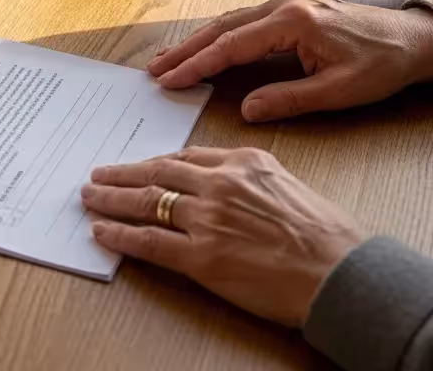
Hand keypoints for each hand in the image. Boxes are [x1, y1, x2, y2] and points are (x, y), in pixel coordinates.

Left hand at [83, 147, 363, 326]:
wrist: (342, 273)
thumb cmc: (327, 236)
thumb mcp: (288, 186)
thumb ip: (250, 181)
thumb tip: (224, 187)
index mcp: (244, 162)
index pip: (185, 157)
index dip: (154, 162)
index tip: (137, 164)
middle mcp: (220, 184)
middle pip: (157, 174)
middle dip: (122, 174)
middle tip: (98, 174)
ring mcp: (207, 219)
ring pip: (145, 202)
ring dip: (111, 199)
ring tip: (90, 197)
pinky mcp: (201, 257)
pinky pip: (148, 241)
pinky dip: (120, 235)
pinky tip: (102, 231)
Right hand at [148, 0, 432, 121]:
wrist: (417, 39)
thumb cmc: (384, 64)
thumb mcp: (339, 91)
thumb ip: (290, 99)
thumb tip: (247, 110)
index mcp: (294, 21)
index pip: (233, 44)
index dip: (198, 64)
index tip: (170, 80)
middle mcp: (286, 5)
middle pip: (223, 28)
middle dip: (186, 50)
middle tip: (155, 70)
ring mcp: (288, 3)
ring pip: (231, 22)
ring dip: (199, 41)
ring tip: (169, 61)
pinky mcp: (293, 9)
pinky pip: (246, 21)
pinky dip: (220, 36)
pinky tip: (206, 48)